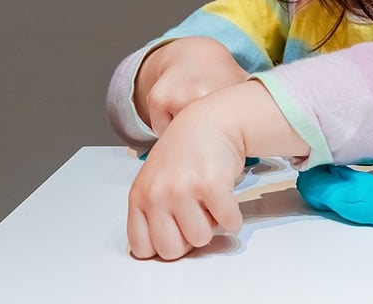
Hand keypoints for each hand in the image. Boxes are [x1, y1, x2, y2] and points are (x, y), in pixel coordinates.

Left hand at [127, 98, 245, 260]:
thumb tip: (164, 248)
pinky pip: (228, 223)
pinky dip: (233, 218)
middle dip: (189, 239)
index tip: (176, 233)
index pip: (143, 248)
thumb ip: (152, 212)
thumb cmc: (186, 151)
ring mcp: (183, 190)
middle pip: (172, 250)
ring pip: (201, 239)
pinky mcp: (211, 185)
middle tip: (197, 216)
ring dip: (212, 225)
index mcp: (139, 197)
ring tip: (210, 202)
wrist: (211, 122)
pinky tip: (227, 200)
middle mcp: (157, 194)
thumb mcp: (155, 180)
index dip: (165, 245)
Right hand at [135, 36, 248, 135]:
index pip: (224, 135)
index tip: (228, 144)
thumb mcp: (242, 90)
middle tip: (212, 126)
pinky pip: (164, 129)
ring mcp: (176, 96)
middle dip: (206, 140)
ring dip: (186, 134)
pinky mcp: (158, 98)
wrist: (193, 54)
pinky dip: (167, 126)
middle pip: (201, 140)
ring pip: (181, 138)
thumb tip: (283, 133)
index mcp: (222, 95)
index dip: (226, 143)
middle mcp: (199, 95)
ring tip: (196, 113)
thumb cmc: (221, 75)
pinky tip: (178, 110)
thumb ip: (257, 110)